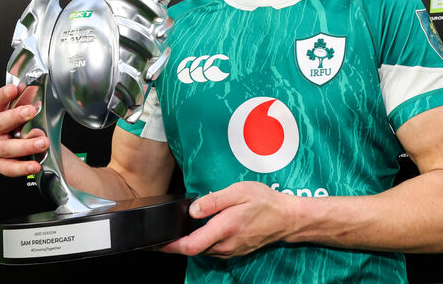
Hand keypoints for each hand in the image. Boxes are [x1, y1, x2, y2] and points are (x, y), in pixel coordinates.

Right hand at [0, 84, 47, 176]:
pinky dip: (22, 167)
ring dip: (25, 145)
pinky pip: (8, 168)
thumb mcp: (27, 108)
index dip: (2, 95)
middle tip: (32, 111)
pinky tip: (35, 165)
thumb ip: (29, 98)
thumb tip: (38, 83)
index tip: (14, 88)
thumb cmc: (27, 123)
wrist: (34, 143)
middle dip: (15, 117)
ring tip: (43, 142)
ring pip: (6, 147)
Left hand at [161, 181, 295, 257]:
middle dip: (177, 243)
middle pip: (193, 249)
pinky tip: (201, 230)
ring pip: (203, 250)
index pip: (191, 245)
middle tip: (163, 231)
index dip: (170, 246)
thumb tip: (192, 210)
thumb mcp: (238, 192)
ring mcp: (231, 250)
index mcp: (224, 229)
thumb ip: (214, 201)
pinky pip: (213, 249)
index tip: (156, 243)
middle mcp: (226, 244)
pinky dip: (202, 242)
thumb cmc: (264, 202)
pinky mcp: (234, 251)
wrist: (286, 218)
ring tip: (180, 228)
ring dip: (190, 242)